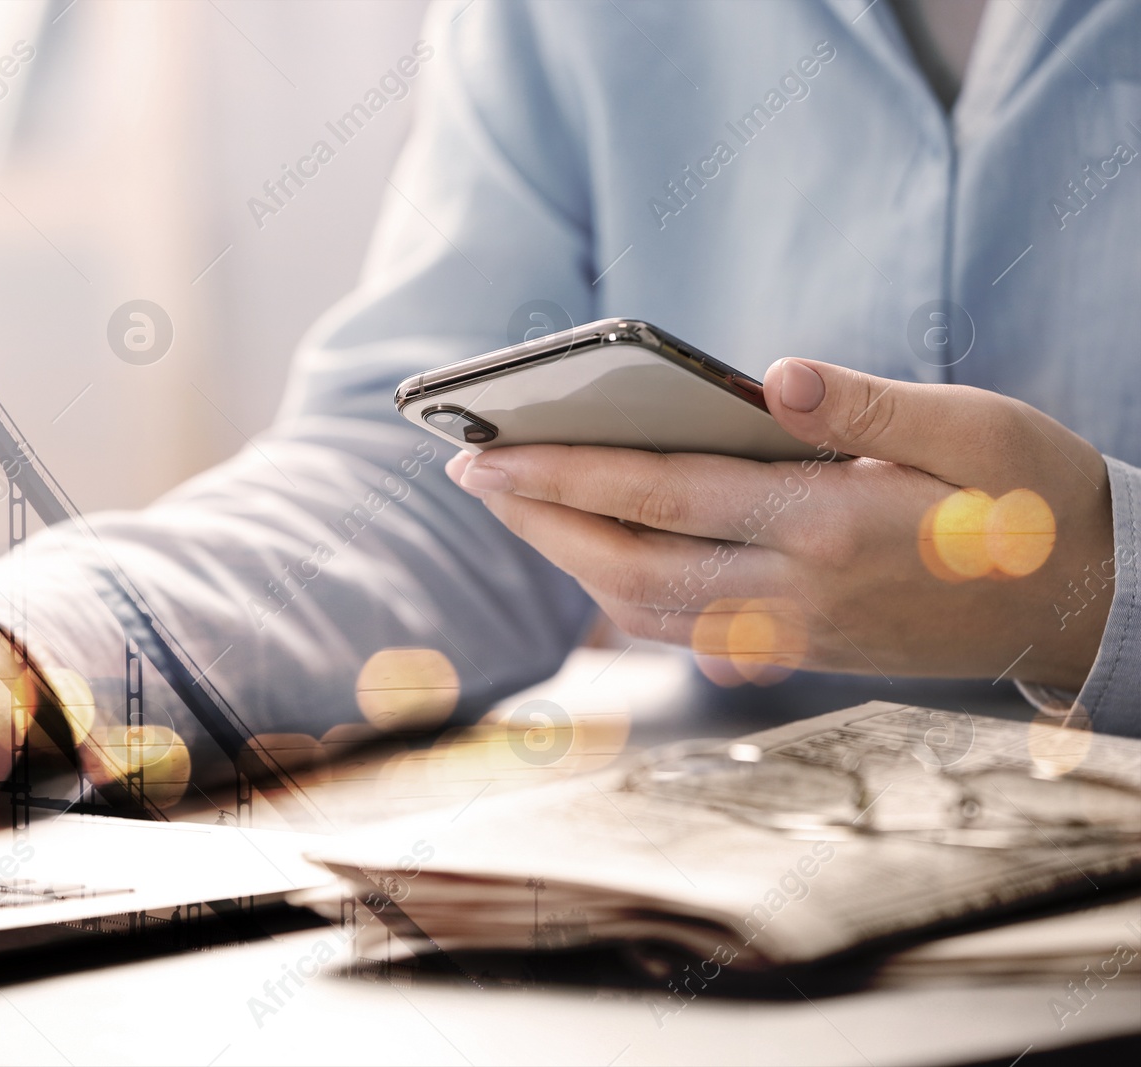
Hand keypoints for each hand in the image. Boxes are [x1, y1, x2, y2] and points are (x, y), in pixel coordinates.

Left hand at [448, 359, 1114, 690]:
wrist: (1079, 602)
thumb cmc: (1025, 495)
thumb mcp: (968, 425)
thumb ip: (861, 405)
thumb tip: (769, 375)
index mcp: (825, 525)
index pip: (656, 497)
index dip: (558, 477)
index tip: (480, 455)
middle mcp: (791, 593)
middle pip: (624, 565)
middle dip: (535, 521)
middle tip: (468, 474)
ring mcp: (788, 635)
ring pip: (642, 611)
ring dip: (566, 560)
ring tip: (515, 504)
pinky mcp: (793, 653)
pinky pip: (679, 632)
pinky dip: (619, 595)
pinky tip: (594, 553)